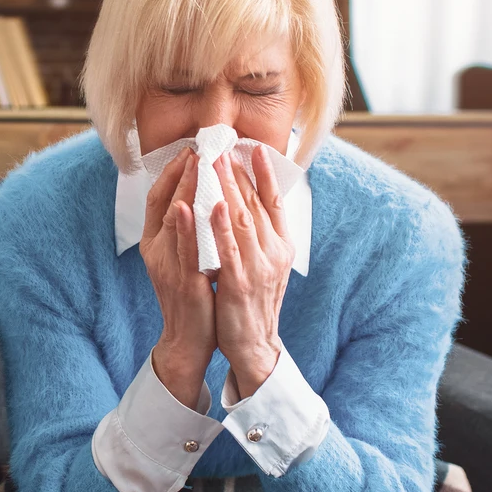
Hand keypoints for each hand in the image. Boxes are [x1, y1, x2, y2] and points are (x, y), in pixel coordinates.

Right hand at [141, 149, 217, 408]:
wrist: (187, 341)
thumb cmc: (191, 297)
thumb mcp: (183, 257)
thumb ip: (186, 229)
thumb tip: (198, 195)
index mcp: (155, 242)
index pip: (158, 197)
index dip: (171, 171)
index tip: (189, 149)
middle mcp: (156, 250)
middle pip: (164, 202)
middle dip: (181, 172)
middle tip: (197, 146)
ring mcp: (168, 266)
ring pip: (173, 221)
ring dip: (184, 190)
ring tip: (195, 163)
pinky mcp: (184, 283)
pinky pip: (184, 251)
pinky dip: (184, 228)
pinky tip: (188, 207)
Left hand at [211, 146, 295, 398]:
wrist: (254, 347)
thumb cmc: (254, 303)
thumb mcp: (265, 265)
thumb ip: (260, 236)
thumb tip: (251, 203)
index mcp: (282, 246)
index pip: (275, 202)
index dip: (266, 173)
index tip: (253, 146)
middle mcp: (275, 253)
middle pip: (255, 203)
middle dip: (237, 172)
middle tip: (222, 144)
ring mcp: (258, 267)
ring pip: (241, 219)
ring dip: (226, 188)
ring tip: (214, 161)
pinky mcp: (238, 283)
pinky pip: (228, 249)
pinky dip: (219, 225)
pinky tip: (210, 204)